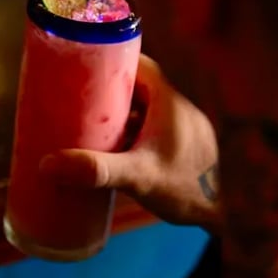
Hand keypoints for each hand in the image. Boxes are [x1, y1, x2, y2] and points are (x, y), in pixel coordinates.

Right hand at [39, 54, 219, 228]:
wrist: (228, 216)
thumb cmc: (187, 189)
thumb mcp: (138, 176)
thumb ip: (96, 170)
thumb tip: (48, 164)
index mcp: (168, 101)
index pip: (139, 63)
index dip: (111, 60)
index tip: (83, 67)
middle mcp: (178, 107)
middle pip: (138, 86)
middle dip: (108, 92)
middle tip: (76, 101)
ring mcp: (183, 126)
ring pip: (146, 108)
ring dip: (121, 114)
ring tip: (89, 125)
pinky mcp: (185, 145)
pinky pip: (153, 126)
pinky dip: (134, 131)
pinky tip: (118, 149)